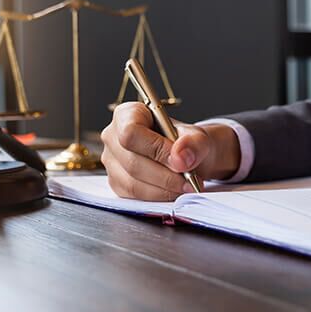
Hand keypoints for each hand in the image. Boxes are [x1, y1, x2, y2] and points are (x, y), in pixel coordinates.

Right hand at [101, 102, 240, 200]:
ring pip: (133, 183)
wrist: (188, 158)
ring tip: (186, 186)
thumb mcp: (198, 137)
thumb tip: (180, 158)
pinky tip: (174, 191)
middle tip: (190, 180)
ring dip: (164, 189)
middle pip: (132, 162)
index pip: (131, 132)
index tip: (179, 160)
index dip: (156, 149)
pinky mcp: (117, 183)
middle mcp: (113, 137)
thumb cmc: (187, 142)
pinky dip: (158, 196)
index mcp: (127, 114)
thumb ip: (194, 144)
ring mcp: (112, 162)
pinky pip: (134, 196)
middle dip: (166, 175)